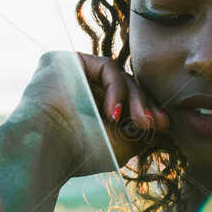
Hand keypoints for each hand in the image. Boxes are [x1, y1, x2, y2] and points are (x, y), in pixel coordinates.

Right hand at [0, 50, 171, 179]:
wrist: (46, 148)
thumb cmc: (81, 152)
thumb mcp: (121, 143)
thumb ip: (141, 130)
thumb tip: (166, 121)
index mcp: (89, 108)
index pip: (126, 100)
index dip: (146, 110)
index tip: (162, 125)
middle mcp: (80, 88)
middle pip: (126, 86)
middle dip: (145, 106)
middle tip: (156, 124)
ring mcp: (72, 73)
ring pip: (120, 77)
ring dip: (135, 100)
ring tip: (141, 123)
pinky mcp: (65, 60)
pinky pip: (107, 67)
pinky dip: (117, 90)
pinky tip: (113, 114)